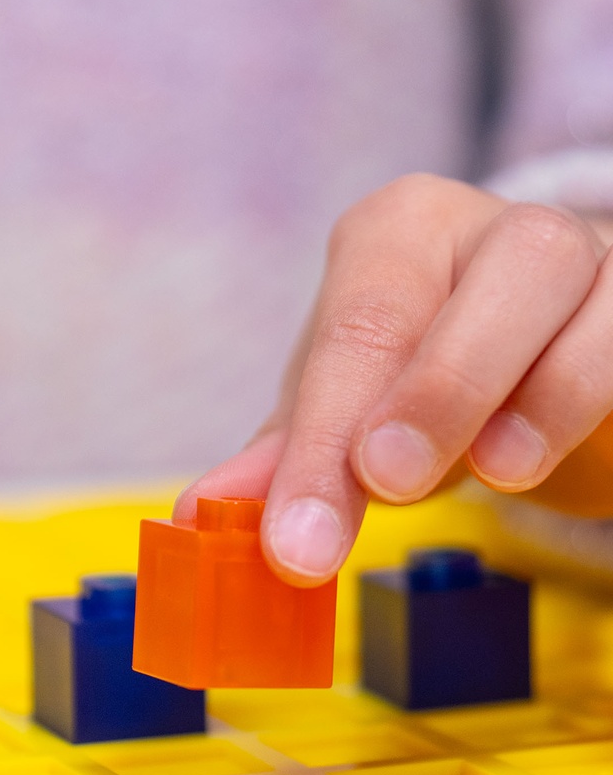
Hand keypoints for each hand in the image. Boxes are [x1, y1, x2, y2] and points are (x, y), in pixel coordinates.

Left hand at [175, 173, 612, 586]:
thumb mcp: (344, 417)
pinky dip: (598, 397)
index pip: (359, 330)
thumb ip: (283, 460)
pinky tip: (555, 455)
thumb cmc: (420, 385)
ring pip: (574, 289)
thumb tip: (201, 515)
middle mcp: (490, 229)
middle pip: (478, 282)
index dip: (323, 441)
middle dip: (433, 393)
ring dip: (538, 396)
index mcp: (396, 238)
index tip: (297, 545)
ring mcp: (584, 256)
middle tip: (387, 483)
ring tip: (497, 470)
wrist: (532, 368)